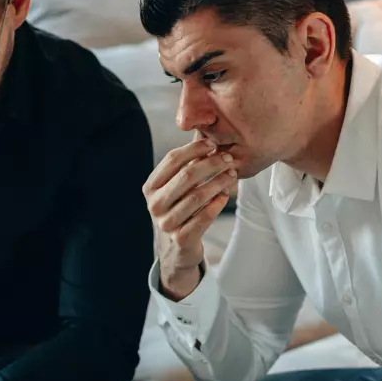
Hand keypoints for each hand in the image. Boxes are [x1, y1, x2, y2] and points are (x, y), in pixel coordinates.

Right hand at [143, 138, 237, 300]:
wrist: (176, 249)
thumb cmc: (179, 210)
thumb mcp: (175, 187)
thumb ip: (186, 164)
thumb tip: (204, 130)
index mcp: (150, 187)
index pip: (172, 159)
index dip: (194, 149)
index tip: (213, 143)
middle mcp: (154, 204)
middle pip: (186, 176)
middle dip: (211, 164)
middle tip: (229, 159)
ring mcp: (166, 223)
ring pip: (197, 196)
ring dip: (218, 183)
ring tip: (231, 176)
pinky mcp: (181, 239)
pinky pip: (203, 217)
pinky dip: (217, 204)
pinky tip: (225, 196)